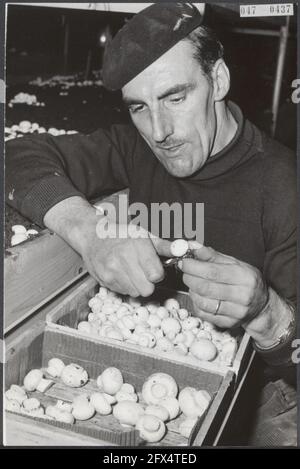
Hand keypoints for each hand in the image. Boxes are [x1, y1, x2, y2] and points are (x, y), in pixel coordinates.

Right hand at [43, 196, 171, 297]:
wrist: (92, 235)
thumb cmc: (121, 234)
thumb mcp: (144, 235)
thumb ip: (165, 246)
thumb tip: (184, 250)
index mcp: (137, 245)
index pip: (156, 275)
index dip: (158, 274)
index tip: (154, 268)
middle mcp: (123, 259)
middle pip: (147, 289)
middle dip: (149, 283)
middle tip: (144, 272)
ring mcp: (112, 271)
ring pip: (135, 293)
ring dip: (136, 285)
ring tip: (132, 271)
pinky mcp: (104, 279)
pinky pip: (123, 292)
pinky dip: (125, 286)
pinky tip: (121, 273)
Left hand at [180, 245, 268, 329]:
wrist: (262, 305)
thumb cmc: (246, 281)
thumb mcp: (235, 263)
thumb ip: (213, 255)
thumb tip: (193, 247)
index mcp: (245, 277)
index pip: (213, 272)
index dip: (193, 266)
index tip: (183, 262)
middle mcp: (243, 296)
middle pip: (205, 287)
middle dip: (189, 277)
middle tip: (186, 272)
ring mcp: (236, 312)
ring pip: (202, 302)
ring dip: (192, 291)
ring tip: (193, 284)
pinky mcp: (228, 323)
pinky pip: (203, 313)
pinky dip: (195, 303)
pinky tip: (198, 296)